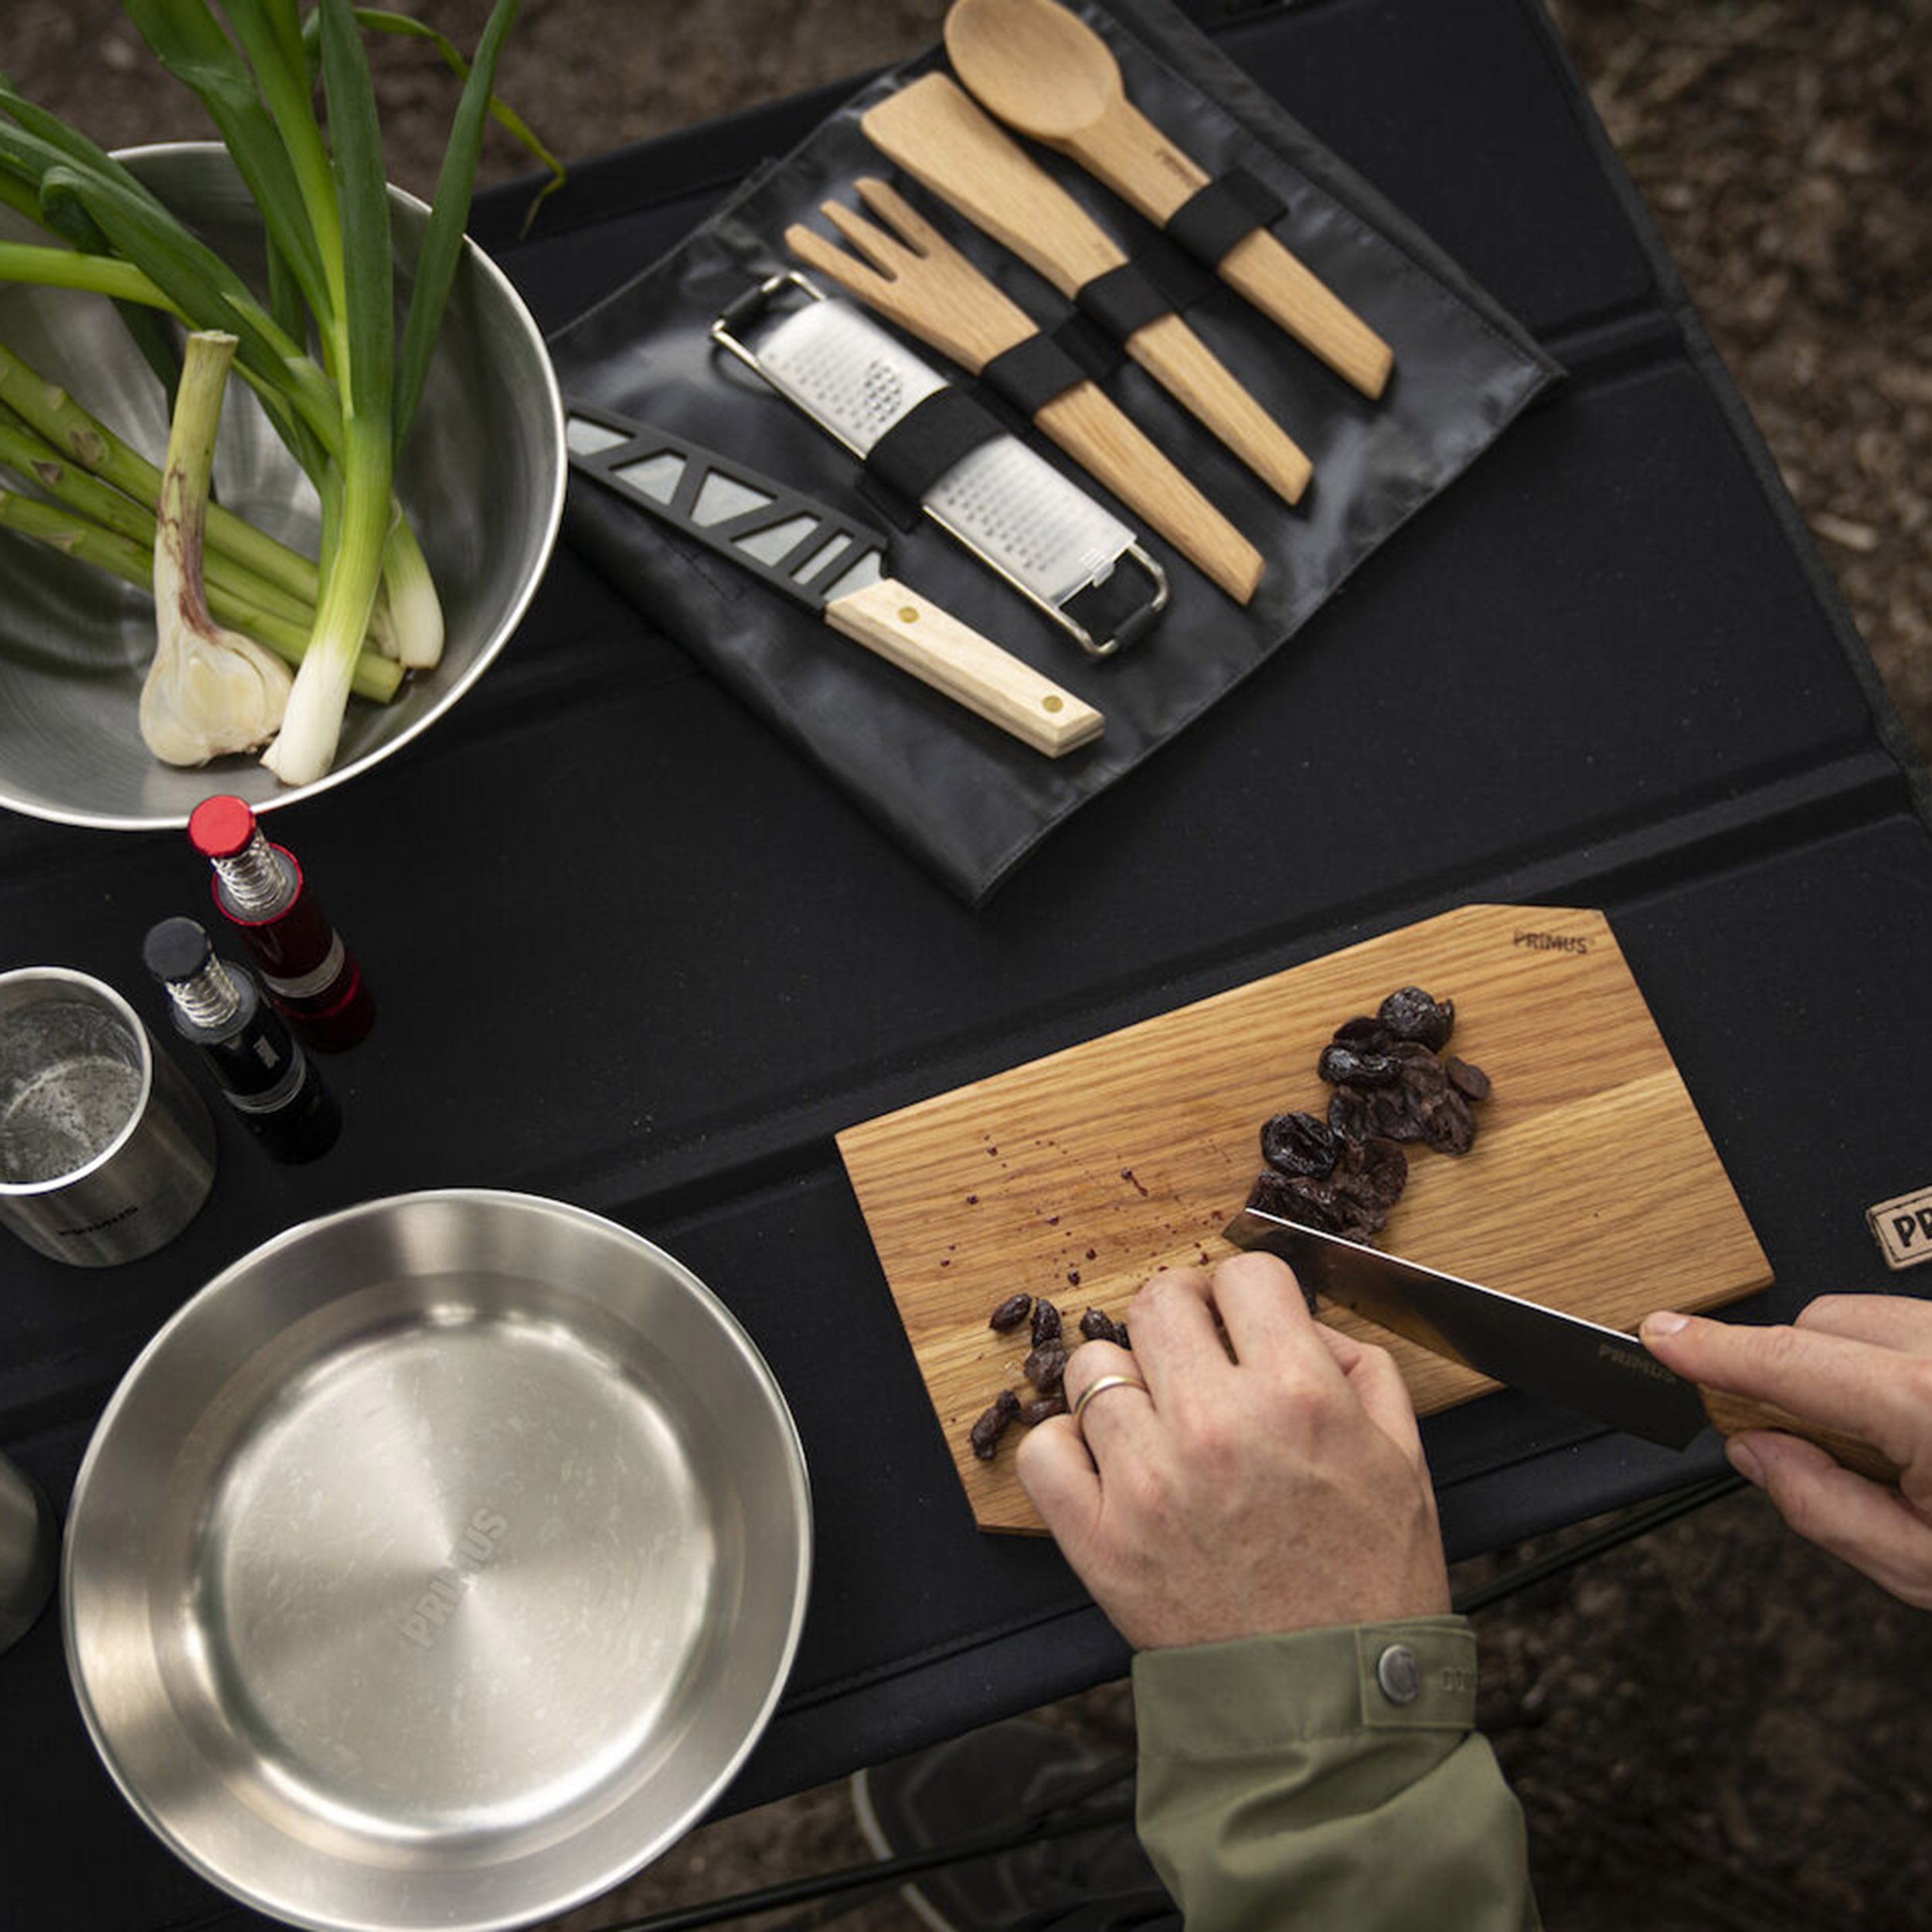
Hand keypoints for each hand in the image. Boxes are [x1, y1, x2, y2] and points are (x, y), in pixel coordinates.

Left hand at [1015, 1252, 1450, 1648]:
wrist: (1330, 1707)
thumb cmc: (1371, 1585)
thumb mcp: (1404, 1458)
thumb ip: (1357, 1366)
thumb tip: (1301, 1320)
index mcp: (1297, 1395)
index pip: (1243, 1273)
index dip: (1245, 1291)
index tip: (1241, 1318)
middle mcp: (1214, 1423)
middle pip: (1158, 1301)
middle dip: (1180, 1317)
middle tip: (1192, 1356)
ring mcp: (1148, 1480)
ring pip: (1092, 1366)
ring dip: (1123, 1382)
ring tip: (1155, 1422)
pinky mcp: (1100, 1539)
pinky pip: (1043, 1449)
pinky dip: (1065, 1447)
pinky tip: (1106, 1464)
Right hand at [1641, 1295, 1931, 1608]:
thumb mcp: (1924, 1567)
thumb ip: (1824, 1508)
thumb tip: (1756, 1452)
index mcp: (1930, 1404)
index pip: (1788, 1359)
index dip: (1712, 1349)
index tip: (1661, 1338)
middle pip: (1824, 1322)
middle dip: (1797, 1373)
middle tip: (1813, 1447)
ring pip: (1869, 1318)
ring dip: (1852, 1366)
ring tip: (1897, 1447)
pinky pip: (1912, 1329)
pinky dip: (1895, 1365)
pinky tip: (1922, 1428)